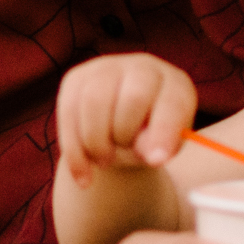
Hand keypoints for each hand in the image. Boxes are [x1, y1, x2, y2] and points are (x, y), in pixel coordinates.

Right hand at [55, 54, 195, 186]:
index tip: (156, 161)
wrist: (120, 130)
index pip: (171, 103)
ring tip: (104, 161)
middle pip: (132, 98)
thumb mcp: (162, 148)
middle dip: (123, 136)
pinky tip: (83, 176)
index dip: (164, 131)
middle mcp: (143, 67)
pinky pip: (68, 112)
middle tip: (119, 158)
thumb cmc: (149, 141)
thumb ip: (159, 148)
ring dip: (96, 143)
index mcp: (174, 84)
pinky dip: (75, 152)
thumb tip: (151, 156)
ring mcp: (107, 68)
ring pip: (94, 102)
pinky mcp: (76, 79)